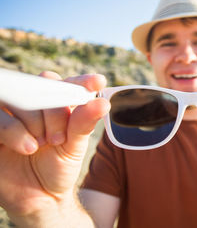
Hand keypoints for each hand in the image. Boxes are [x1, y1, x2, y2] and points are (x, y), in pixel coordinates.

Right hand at [0, 72, 109, 218]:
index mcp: (57, 106)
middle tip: (59, 138)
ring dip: (34, 122)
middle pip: (42, 86)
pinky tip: (27, 148)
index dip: (82, 81)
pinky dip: (14, 131)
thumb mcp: (74, 147)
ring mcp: (11, 115)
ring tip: (41, 145)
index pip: (68, 84)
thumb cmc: (59, 168)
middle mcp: (34, 105)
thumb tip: (103, 103)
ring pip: (19, 98)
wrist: (38, 198)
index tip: (98, 83)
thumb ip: (83, 123)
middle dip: (54, 111)